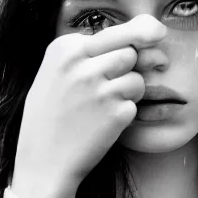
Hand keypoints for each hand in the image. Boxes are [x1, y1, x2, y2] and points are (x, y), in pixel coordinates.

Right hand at [11, 14, 166, 197]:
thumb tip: (155, 35)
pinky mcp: (116, 113)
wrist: (42, 163)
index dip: (121, 51)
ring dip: (129, 92)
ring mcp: (100, 89)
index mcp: (65, 48)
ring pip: (138, 77)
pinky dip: (125, 114)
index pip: (115, 33)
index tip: (105, 70)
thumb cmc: (51, 116)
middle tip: (108, 88)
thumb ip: (95, 51)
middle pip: (130, 52)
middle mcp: (82, 64)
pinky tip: (102, 124)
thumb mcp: (58, 72)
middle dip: (127, 70)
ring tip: (103, 106)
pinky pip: (135, 104)